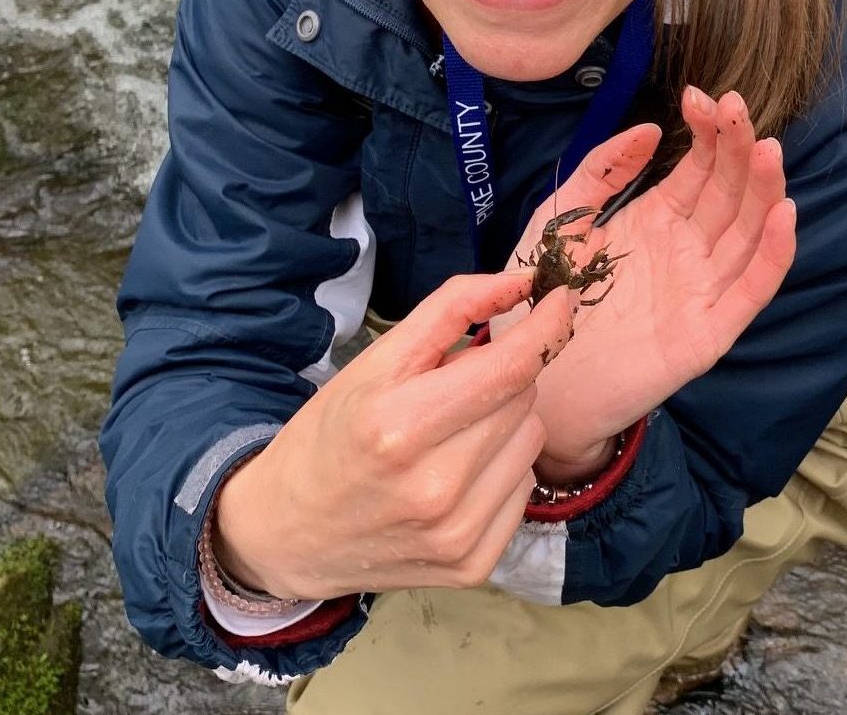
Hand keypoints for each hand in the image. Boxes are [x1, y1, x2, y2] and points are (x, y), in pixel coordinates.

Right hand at [211, 271, 576, 599]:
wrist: (287, 535)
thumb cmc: (333, 433)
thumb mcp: (377, 360)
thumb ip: (451, 309)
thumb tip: (521, 282)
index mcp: (398, 426)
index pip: (510, 368)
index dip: (545, 326)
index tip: (559, 298)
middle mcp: (434, 488)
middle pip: (523, 397)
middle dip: (502, 374)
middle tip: (455, 386)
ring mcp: (457, 534)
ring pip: (533, 439)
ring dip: (506, 421)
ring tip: (452, 432)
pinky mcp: (474, 565)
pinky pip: (526, 486)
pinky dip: (504, 468)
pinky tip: (459, 473)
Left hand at [517, 87, 795, 480]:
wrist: (529, 380)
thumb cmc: (542, 298)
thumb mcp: (562, 219)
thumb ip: (602, 172)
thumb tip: (651, 129)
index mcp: (657, 220)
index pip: (700, 167)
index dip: (707, 131)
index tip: (702, 96)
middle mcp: (687, 250)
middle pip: (729, 191)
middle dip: (737, 148)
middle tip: (736, 108)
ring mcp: (701, 289)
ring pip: (746, 232)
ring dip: (762, 190)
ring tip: (768, 149)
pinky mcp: (707, 332)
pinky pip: (749, 290)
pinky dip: (771, 253)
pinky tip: (783, 214)